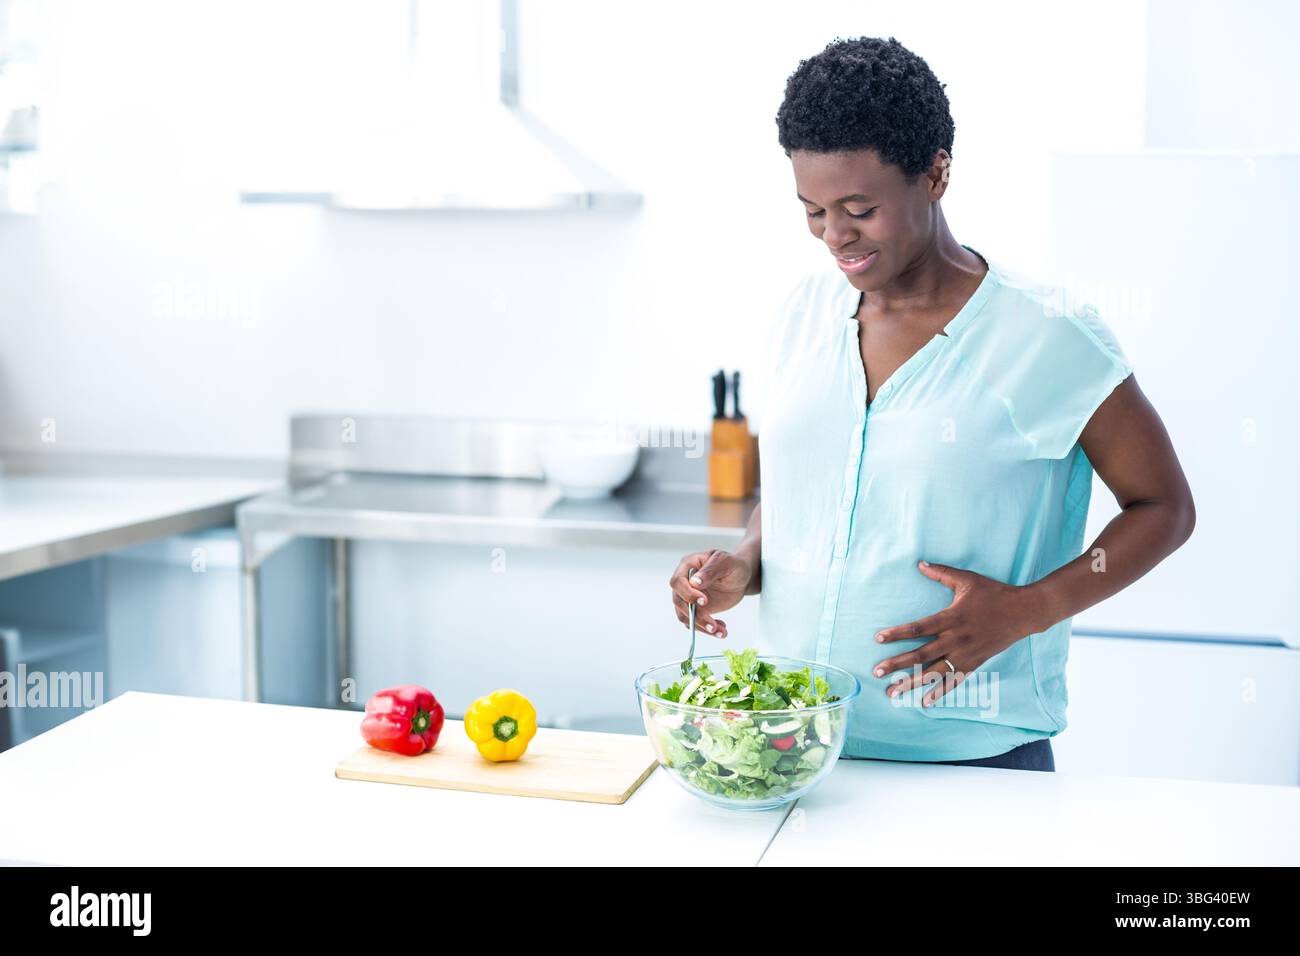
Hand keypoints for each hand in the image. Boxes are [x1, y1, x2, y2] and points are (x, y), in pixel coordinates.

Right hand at [668, 549, 753, 638]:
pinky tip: (721, 629)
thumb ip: (710, 570)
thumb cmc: (732, 565)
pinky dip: (707, 630)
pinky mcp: (696, 610)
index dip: (687, 593)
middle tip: (712, 624)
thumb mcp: (725, 562)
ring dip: (701, 627)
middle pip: (679, 602)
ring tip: (720, 631)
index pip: (678, 582)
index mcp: (688, 566)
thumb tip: (695, 582)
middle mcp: (685, 583)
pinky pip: (695, 623)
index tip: (704, 601)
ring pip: (685, 616)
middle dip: (695, 616)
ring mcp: (689, 597)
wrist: (740, 577)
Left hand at [872, 561, 1050, 705]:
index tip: (878, 638)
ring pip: (934, 672)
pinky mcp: (974, 663)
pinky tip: (924, 702)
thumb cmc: (993, 593)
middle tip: (876, 672)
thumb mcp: (967, 580)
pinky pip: (954, 681)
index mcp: (951, 618)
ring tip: (892, 692)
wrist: (1023, 612)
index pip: (918, 628)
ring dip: (912, 683)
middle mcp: (956, 639)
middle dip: (897, 664)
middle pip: (920, 655)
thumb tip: (920, 563)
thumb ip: (942, 573)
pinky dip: (939, 692)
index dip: (897, 633)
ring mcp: (965, 654)